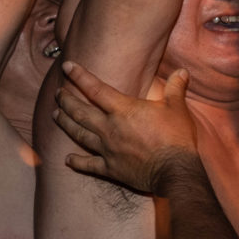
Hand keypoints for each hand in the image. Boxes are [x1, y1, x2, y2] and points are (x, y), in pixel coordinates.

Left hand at [53, 61, 200, 194]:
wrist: (174, 171)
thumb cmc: (176, 138)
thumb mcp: (177, 108)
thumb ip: (175, 88)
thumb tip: (182, 72)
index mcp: (123, 110)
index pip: (96, 89)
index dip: (79, 76)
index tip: (67, 67)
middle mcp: (110, 128)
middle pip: (80, 111)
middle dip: (66, 100)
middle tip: (58, 93)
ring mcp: (107, 149)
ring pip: (79, 134)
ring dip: (65, 124)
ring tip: (56, 116)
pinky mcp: (110, 168)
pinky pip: (88, 164)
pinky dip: (76, 162)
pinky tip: (67, 159)